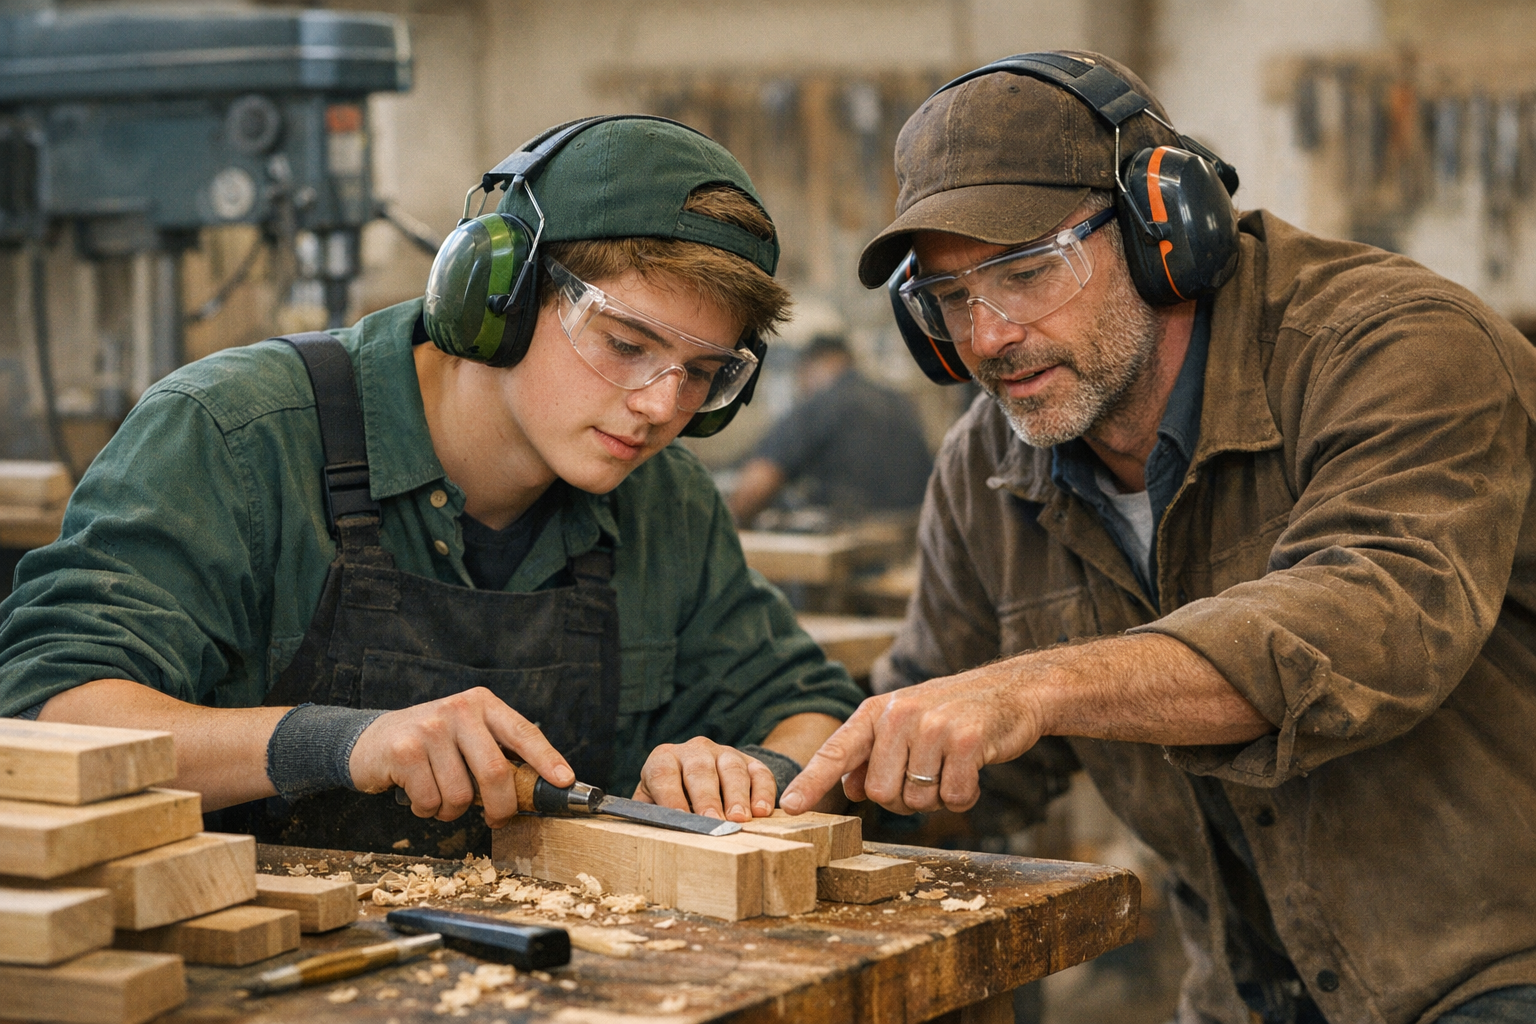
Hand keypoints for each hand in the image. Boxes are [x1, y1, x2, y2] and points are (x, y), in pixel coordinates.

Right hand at [348, 687, 573, 828]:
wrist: (370, 740)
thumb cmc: (431, 745)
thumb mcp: (467, 736)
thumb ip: (497, 753)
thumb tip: (537, 788)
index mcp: (482, 704)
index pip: (523, 732)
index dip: (547, 759)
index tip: (565, 782)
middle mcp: (459, 709)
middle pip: (496, 771)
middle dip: (502, 807)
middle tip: (498, 820)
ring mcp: (430, 727)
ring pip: (462, 794)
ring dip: (454, 811)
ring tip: (443, 800)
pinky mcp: (404, 750)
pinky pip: (431, 801)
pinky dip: (428, 811)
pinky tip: (419, 797)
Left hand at [632, 737, 777, 821]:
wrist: (696, 782)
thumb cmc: (670, 801)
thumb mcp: (653, 804)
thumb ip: (649, 817)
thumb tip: (645, 836)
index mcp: (664, 759)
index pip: (663, 774)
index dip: (671, 797)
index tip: (680, 820)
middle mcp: (694, 750)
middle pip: (700, 770)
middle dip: (708, 798)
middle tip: (715, 821)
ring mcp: (724, 753)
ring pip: (732, 768)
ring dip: (737, 796)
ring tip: (740, 819)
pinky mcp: (749, 761)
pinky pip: (759, 772)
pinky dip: (763, 791)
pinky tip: (761, 812)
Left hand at [780, 662, 1042, 815]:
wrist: (1013, 691)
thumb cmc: (953, 712)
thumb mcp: (904, 723)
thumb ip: (871, 754)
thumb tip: (846, 789)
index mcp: (876, 711)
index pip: (835, 751)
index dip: (811, 782)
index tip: (788, 808)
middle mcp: (898, 715)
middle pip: (878, 793)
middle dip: (902, 798)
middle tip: (927, 774)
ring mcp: (933, 727)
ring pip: (916, 801)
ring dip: (937, 797)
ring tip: (951, 766)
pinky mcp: (967, 741)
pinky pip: (953, 798)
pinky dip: (965, 797)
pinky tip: (972, 771)